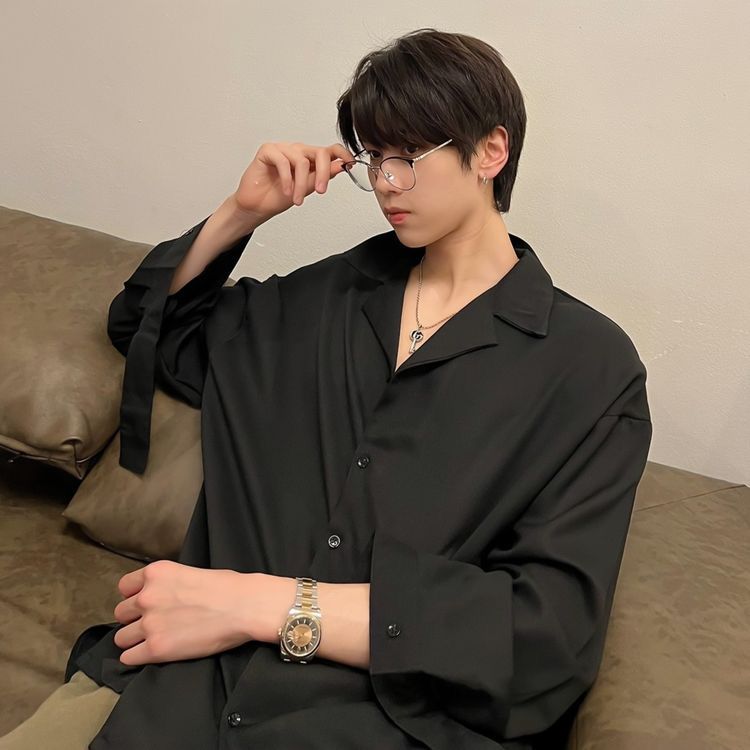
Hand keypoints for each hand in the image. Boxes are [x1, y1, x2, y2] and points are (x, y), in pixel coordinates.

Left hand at [112, 560, 255, 665]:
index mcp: (156, 573)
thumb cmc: (227, 587)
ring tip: (155, 640)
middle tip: (154, 623)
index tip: (147, 604)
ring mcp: (150, 623)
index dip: (135, 597)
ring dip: (135, 640)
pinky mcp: (156, 648)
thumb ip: (167, 584)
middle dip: (135, 619)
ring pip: (121, 637)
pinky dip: (138, 657)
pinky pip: (129, 658)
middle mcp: (147, 596)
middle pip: (121, 613)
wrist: (244, 607)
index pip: (124, 587)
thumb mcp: (190, 572)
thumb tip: (161, 596)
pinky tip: (153, 653)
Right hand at [231, 141, 355, 223]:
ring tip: (297, 200)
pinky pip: (283, 161)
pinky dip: (288, 179)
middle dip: (323, 173)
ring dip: (301, 185)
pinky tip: (286, 191)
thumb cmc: (278, 196)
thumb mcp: (306, 189)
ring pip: (302, 161)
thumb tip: (340, 166)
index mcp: (308, 158)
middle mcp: (297, 151)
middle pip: (319, 153)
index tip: (350, 163)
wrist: (256, 206)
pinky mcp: (268, 151)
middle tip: (321, 191)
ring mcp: (282, 149)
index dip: (341, 154)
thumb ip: (322, 177)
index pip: (328, 150)